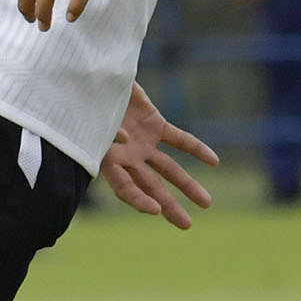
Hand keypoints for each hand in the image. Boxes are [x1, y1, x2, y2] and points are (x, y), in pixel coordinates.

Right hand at [100, 81, 217, 229]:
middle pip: (150, 187)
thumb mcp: (91, 115)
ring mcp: (142, 143)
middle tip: (186, 225)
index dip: (138, 199)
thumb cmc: (86, 98)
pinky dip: (196, 149)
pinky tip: (215, 162)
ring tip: (206, 204)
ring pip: (168, 169)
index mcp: (106, 159)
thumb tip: (124, 139)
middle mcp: (126, 157)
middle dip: (169, 206)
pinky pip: (179, 140)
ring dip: (187, 185)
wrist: (94, 75)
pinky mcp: (155, 125)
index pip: (123, 187)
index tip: (154, 210)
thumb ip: (106, 129)